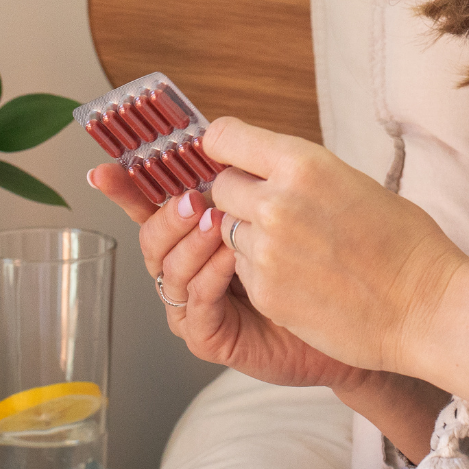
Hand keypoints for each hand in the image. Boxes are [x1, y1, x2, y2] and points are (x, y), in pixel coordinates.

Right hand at [89, 160, 371, 391]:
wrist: (363, 308)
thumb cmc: (323, 253)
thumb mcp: (281, 198)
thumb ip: (243, 171)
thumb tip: (212, 132)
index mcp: (197, 230)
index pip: (151, 204)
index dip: (125, 187)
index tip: (105, 169)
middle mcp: (188, 266)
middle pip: (151, 237)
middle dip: (168, 214)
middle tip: (194, 197)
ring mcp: (195, 303)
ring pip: (167, 270)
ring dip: (191, 243)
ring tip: (218, 224)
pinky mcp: (209, 335)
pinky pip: (194, 305)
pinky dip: (208, 277)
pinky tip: (229, 259)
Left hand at [201, 117, 468, 402]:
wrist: (427, 307)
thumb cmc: (406, 244)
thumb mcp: (352, 181)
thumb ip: (299, 174)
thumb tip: (261, 169)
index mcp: (303, 164)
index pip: (224, 137)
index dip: (227, 149)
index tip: (234, 158)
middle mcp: (277, 202)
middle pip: (221, 187)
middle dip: (241, 197)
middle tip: (276, 212)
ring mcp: (267, 251)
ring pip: (227, 231)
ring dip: (250, 237)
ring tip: (297, 250)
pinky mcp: (265, 292)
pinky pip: (241, 270)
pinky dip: (261, 272)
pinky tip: (301, 278)